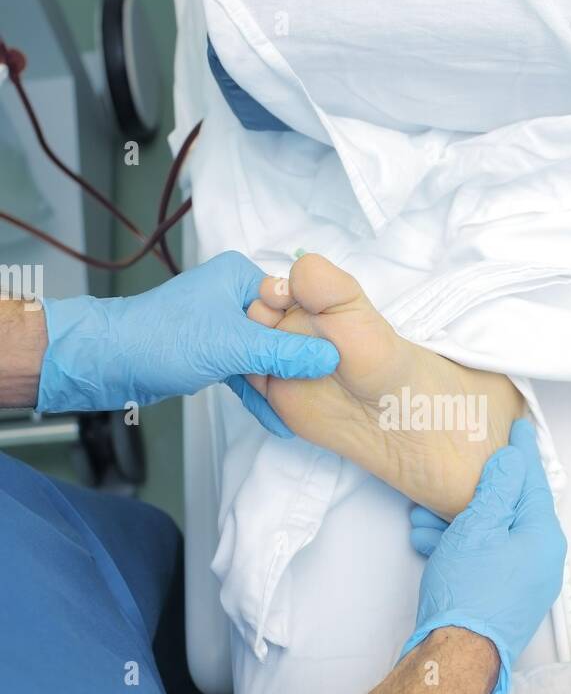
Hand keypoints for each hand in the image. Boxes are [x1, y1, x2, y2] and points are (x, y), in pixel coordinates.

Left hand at [36, 252, 338, 435]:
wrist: (110, 362)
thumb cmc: (164, 340)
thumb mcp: (234, 347)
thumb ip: (284, 354)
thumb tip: (331, 358)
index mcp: (239, 275)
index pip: (295, 302)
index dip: (313, 333)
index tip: (337, 362)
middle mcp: (232, 294)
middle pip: (281, 330)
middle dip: (298, 364)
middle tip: (324, 392)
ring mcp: (221, 324)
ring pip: (263, 354)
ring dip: (278, 383)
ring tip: (306, 413)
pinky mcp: (210, 351)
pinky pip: (246, 369)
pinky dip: (258, 391)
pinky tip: (277, 418)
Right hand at [402, 417, 566, 693]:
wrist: (455, 657)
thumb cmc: (468, 591)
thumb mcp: (478, 527)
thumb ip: (498, 489)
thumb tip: (513, 461)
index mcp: (544, 536)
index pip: (533, 481)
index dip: (521, 452)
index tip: (519, 426)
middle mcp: (541, 559)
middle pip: (510, 509)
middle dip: (475, 491)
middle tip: (453, 472)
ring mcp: (524, 581)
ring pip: (491, 535)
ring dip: (458, 520)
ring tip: (423, 512)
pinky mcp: (504, 598)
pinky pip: (485, 558)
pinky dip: (460, 545)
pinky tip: (428, 540)